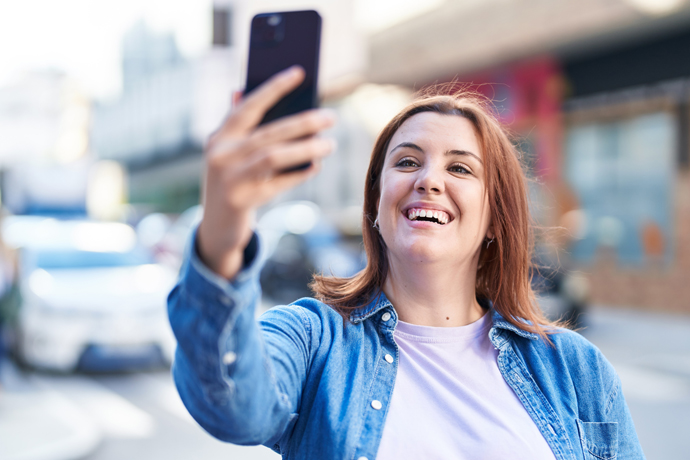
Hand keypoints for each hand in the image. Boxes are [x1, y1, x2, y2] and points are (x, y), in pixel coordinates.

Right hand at [197, 66, 335, 278]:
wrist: (216, 227)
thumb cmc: (232, 181)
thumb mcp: (230, 154)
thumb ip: (241, 127)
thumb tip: (246, 90)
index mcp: (218, 137)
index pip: (248, 106)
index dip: (273, 88)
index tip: (299, 72)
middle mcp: (220, 155)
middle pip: (268, 133)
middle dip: (303, 123)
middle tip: (331, 118)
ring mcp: (229, 179)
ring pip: (274, 157)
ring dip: (306, 149)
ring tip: (330, 144)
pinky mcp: (242, 201)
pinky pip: (278, 183)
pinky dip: (299, 174)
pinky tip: (316, 167)